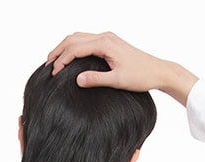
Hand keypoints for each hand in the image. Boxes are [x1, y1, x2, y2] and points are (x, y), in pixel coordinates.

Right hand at [46, 31, 193, 99]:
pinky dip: (74, 47)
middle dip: (58, 50)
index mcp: (105, 44)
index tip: (53, 73)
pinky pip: (86, 41)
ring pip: (79, 37)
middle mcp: (105, 37)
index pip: (76, 48)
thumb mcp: (117, 81)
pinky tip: (70, 57)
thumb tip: (77, 79)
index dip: (62, 60)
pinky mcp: (109, 43)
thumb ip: (96, 79)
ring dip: (65, 47)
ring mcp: (107, 38)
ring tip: (54, 60)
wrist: (157, 71)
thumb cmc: (141, 76)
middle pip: (74, 38)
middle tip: (46, 64)